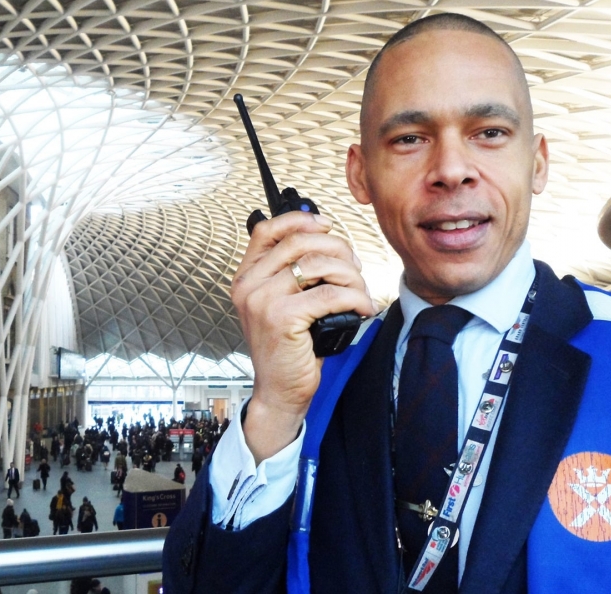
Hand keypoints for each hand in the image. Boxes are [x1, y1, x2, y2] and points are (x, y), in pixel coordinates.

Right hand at [231, 211, 375, 462]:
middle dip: (338, 249)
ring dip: (350, 275)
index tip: (326, 226)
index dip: (300, 220)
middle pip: (300, 242)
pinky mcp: (282, 318)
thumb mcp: (282, 304)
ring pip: (318, 265)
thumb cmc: (287, 349)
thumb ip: (293, 273)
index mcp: (246, 277)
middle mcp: (249, 285)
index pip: (267, 230)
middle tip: (355, 268)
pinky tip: (364, 308)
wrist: (279, 391)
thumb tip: (325, 238)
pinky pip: (330, 294)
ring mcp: (262, 301)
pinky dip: (355, 298)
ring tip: (360, 292)